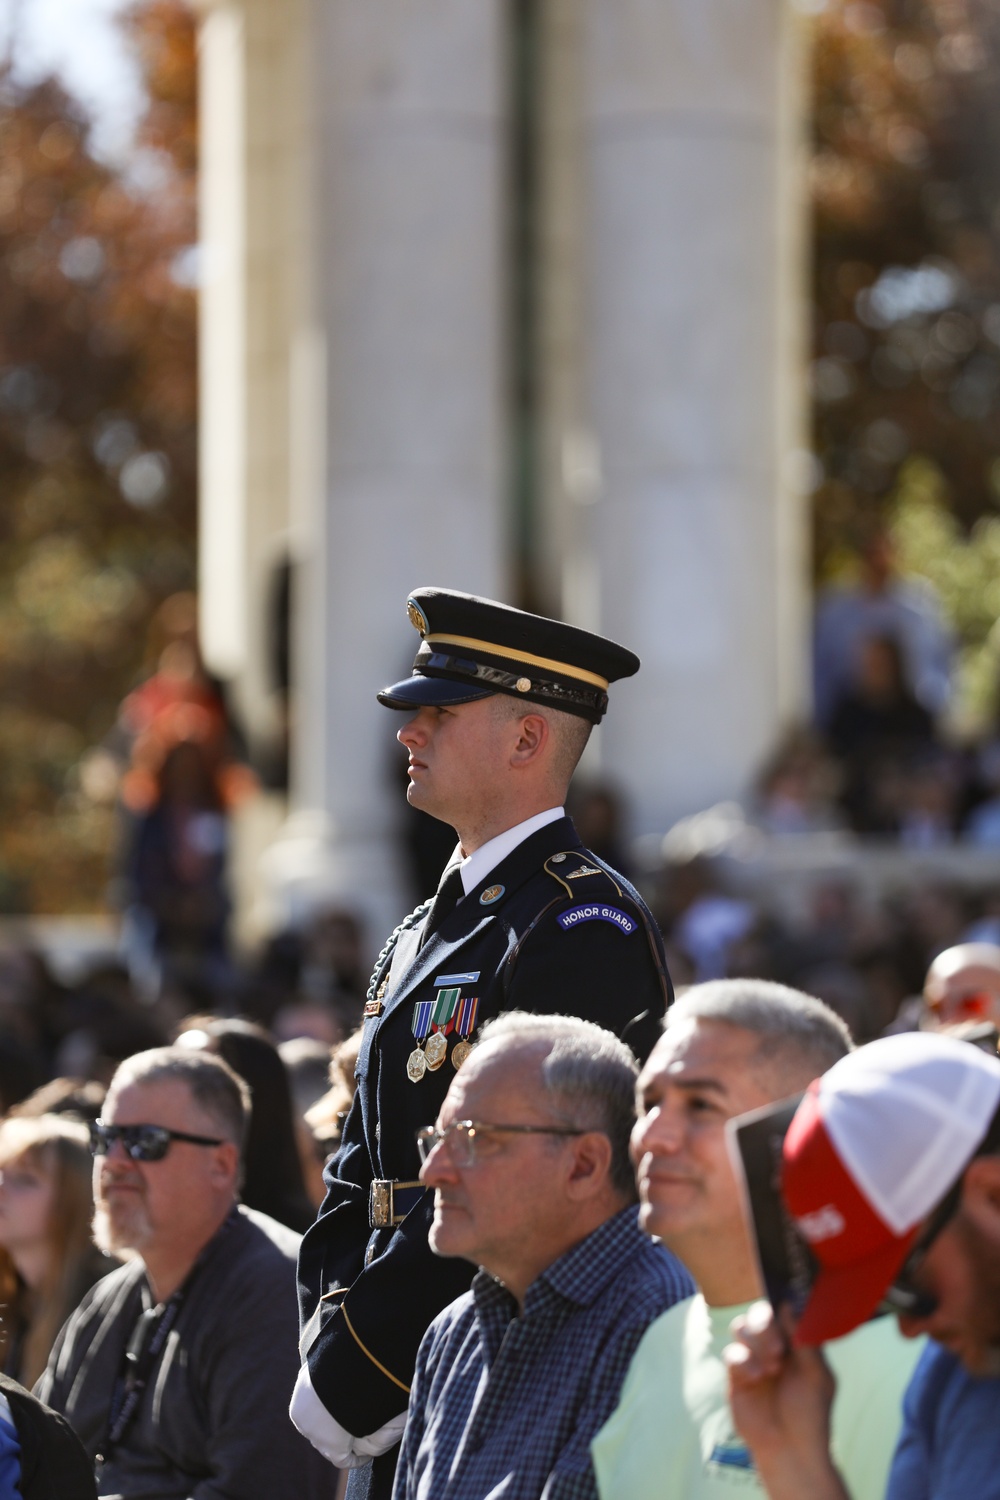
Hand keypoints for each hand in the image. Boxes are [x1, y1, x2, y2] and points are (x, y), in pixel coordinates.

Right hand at [723, 1301, 847, 1499]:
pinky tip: (757, 1378)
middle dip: (765, 1324)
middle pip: (759, 1313)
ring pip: (741, 1327)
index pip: (783, 1312)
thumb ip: (805, 1341)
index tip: (782, 1305)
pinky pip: (731, 1354)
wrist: (791, 1450)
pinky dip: (743, 1361)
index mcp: (795, 1344)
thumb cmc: (810, 1415)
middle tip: (779, 1348)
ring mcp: (753, 1359)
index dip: (781, 1305)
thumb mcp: (817, 1376)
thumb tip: (789, 1307)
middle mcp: (772, 1347)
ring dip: (755, 1341)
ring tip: (772, 1367)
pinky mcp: (736, 1376)